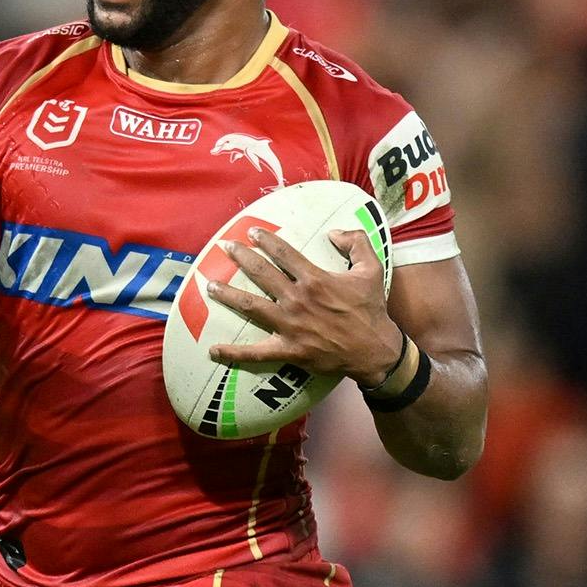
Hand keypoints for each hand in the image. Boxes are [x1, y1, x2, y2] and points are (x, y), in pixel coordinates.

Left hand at [206, 226, 406, 384]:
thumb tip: (334, 232)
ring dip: (228, 296)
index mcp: (315, 279)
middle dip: (240, 258)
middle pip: (261, 274)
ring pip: (252, 307)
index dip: (265, 240)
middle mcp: (298, 300)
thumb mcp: (372, 269)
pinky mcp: (288, 350)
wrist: (375, 350)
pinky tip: (213, 351)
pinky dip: (233, 353)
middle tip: (224, 247)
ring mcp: (290, 326)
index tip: (250, 232)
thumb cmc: (371, 310)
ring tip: (210, 286)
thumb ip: (356, 243)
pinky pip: (256, 353)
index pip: (283, 254)